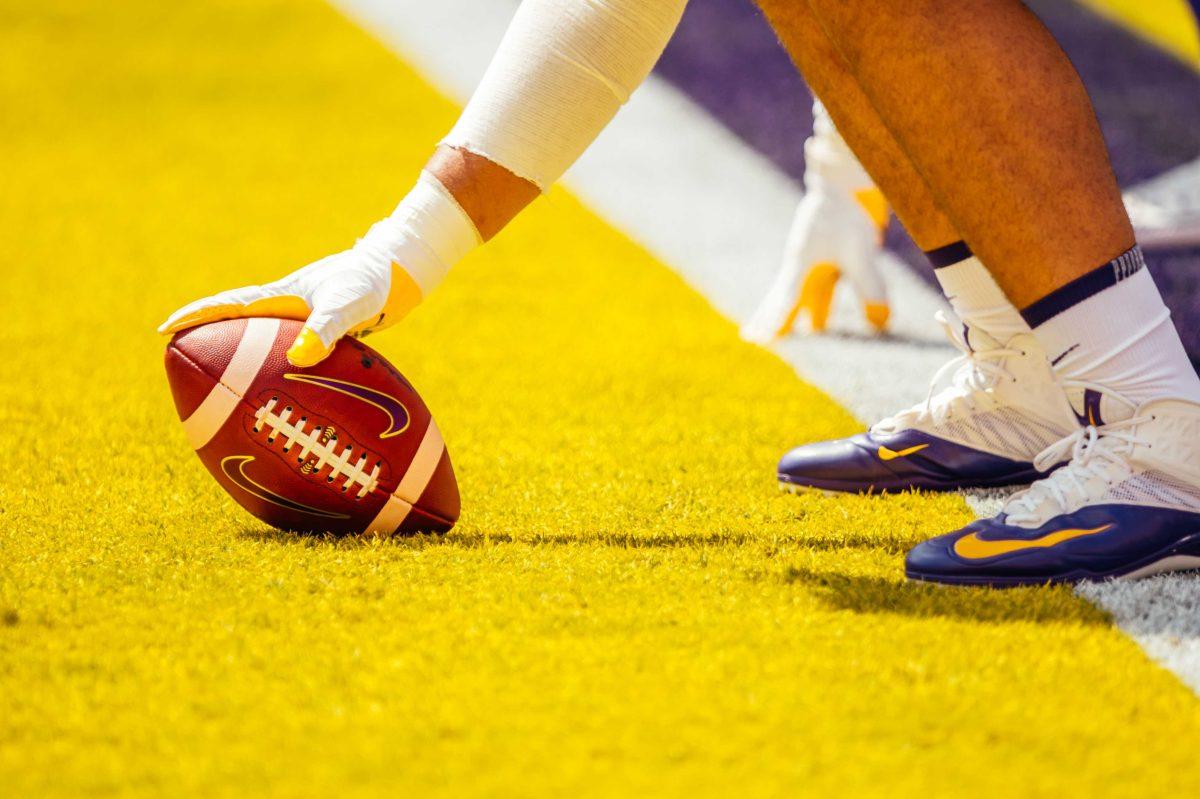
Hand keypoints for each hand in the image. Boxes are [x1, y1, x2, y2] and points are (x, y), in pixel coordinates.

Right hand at [158, 245, 421, 366]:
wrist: (399, 271)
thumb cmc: (372, 282)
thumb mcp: (348, 305)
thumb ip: (325, 329)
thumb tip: (299, 358)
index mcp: (282, 298)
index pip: (229, 307)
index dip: (196, 317)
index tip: (164, 330)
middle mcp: (287, 308)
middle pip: (236, 324)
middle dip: (206, 339)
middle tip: (178, 359)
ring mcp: (303, 318)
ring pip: (261, 340)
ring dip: (239, 356)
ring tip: (221, 384)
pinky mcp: (322, 331)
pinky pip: (288, 351)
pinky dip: (276, 367)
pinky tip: (282, 389)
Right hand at [742, 180, 889, 342]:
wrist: (847, 177)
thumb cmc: (849, 211)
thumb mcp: (860, 252)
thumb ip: (870, 287)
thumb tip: (880, 323)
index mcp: (801, 262)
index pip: (786, 301)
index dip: (775, 322)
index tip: (761, 340)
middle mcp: (803, 263)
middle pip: (783, 298)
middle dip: (772, 319)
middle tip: (753, 338)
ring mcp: (814, 258)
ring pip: (798, 293)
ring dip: (791, 313)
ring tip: (785, 333)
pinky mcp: (829, 253)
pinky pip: (816, 285)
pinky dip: (810, 302)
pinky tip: (814, 311)